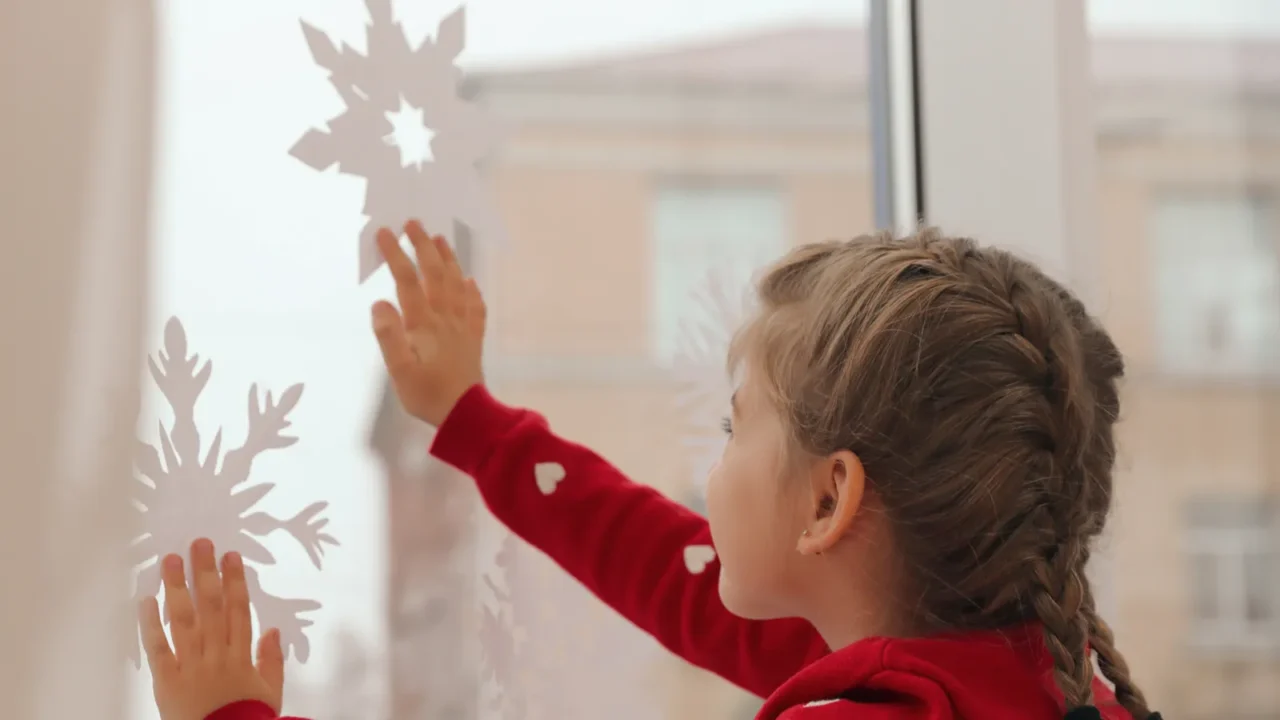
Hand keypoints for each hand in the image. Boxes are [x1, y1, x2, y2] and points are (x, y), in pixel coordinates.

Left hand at [140, 539, 284, 719]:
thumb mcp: (271, 692)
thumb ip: (272, 660)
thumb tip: (274, 629)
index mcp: (242, 656)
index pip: (239, 610)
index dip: (235, 581)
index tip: (230, 555)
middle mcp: (216, 655)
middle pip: (211, 607)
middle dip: (205, 572)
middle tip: (200, 542)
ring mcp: (191, 666)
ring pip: (185, 621)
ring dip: (177, 588)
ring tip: (171, 560)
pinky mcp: (166, 681)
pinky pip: (158, 649)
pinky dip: (150, 625)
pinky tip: (145, 601)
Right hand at [372, 220, 485, 426]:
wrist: (466, 415)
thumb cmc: (428, 396)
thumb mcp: (399, 371)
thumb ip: (389, 336)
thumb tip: (380, 303)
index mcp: (423, 324)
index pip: (407, 281)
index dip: (395, 255)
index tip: (384, 233)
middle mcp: (445, 319)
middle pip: (435, 274)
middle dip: (423, 246)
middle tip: (413, 223)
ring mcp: (462, 327)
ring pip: (457, 285)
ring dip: (448, 260)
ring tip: (441, 239)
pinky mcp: (473, 340)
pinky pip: (476, 308)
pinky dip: (472, 291)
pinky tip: (471, 282)